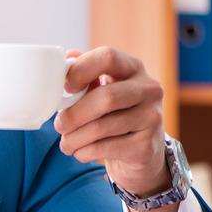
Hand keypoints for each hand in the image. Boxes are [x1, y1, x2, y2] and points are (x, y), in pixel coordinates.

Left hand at [54, 47, 175, 211]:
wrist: (141, 154)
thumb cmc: (113, 115)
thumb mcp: (101, 90)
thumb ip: (84, 75)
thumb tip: (65, 59)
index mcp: (133, 68)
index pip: (108, 57)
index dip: (81, 70)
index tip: (66, 89)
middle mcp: (149, 89)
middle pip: (106, 97)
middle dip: (74, 114)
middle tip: (59, 126)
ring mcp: (152, 118)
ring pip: (102, 127)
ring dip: (74, 138)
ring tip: (66, 143)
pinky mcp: (146, 145)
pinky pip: (105, 148)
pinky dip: (84, 152)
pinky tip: (80, 152)